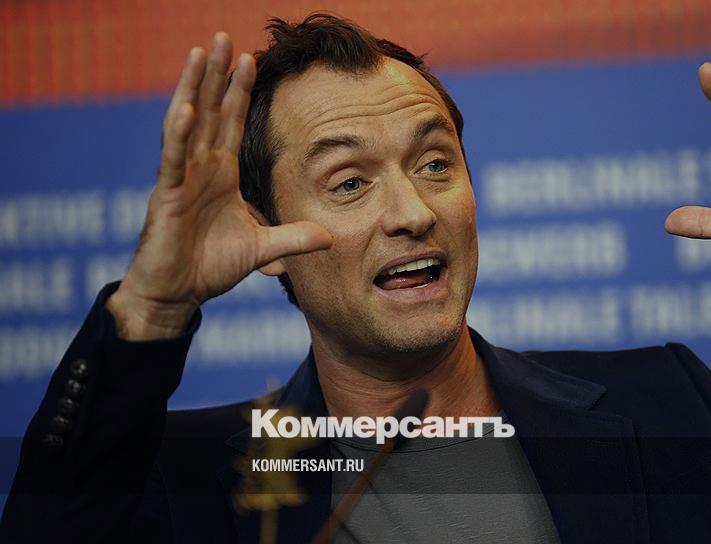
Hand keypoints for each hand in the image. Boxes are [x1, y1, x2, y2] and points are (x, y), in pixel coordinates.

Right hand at [107, 33, 331, 339]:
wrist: (179, 293)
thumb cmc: (211, 266)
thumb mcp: (263, 250)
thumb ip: (294, 238)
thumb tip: (330, 237)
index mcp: (220, 173)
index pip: (232, 122)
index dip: (239, 91)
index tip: (250, 58)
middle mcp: (199, 167)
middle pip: (210, 110)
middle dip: (216, 74)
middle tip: (222, 36)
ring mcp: (181, 178)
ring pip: (187, 123)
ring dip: (194, 87)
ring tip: (200, 52)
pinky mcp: (167, 196)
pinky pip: (173, 160)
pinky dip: (179, 134)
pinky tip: (186, 108)